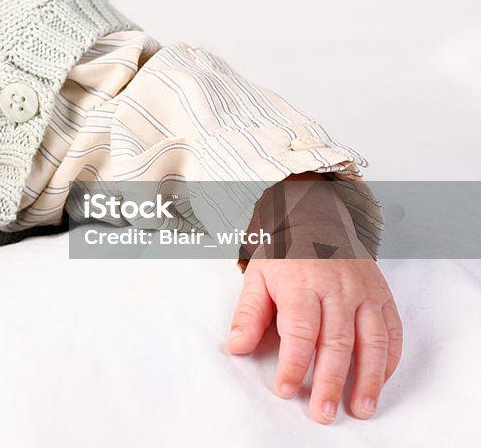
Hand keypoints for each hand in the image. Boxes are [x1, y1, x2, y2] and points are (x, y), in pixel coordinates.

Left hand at [225, 258, 401, 423]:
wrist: (315, 216)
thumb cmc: (285, 252)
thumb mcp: (257, 276)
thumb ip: (248, 314)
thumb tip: (236, 346)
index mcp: (302, 284)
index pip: (299, 331)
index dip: (293, 364)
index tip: (285, 390)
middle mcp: (337, 289)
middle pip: (335, 342)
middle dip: (329, 382)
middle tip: (322, 412)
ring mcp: (363, 292)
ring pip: (370, 341)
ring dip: (367, 378)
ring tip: (360, 408)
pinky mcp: (382, 295)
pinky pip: (392, 331)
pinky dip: (388, 360)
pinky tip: (379, 381)